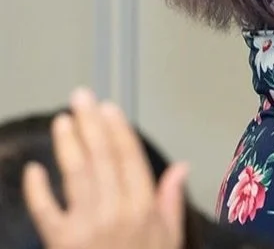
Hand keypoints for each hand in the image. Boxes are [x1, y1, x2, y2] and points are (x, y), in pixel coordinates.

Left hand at [22, 89, 187, 248]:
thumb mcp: (170, 239)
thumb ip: (171, 202)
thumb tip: (182, 167)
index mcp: (144, 208)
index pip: (129, 159)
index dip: (118, 130)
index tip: (109, 108)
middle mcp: (115, 211)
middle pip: (102, 159)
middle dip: (91, 125)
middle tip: (81, 96)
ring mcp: (86, 227)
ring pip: (76, 176)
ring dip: (68, 145)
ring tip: (63, 120)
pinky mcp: (60, 242)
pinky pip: (45, 211)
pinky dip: (37, 190)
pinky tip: (34, 169)